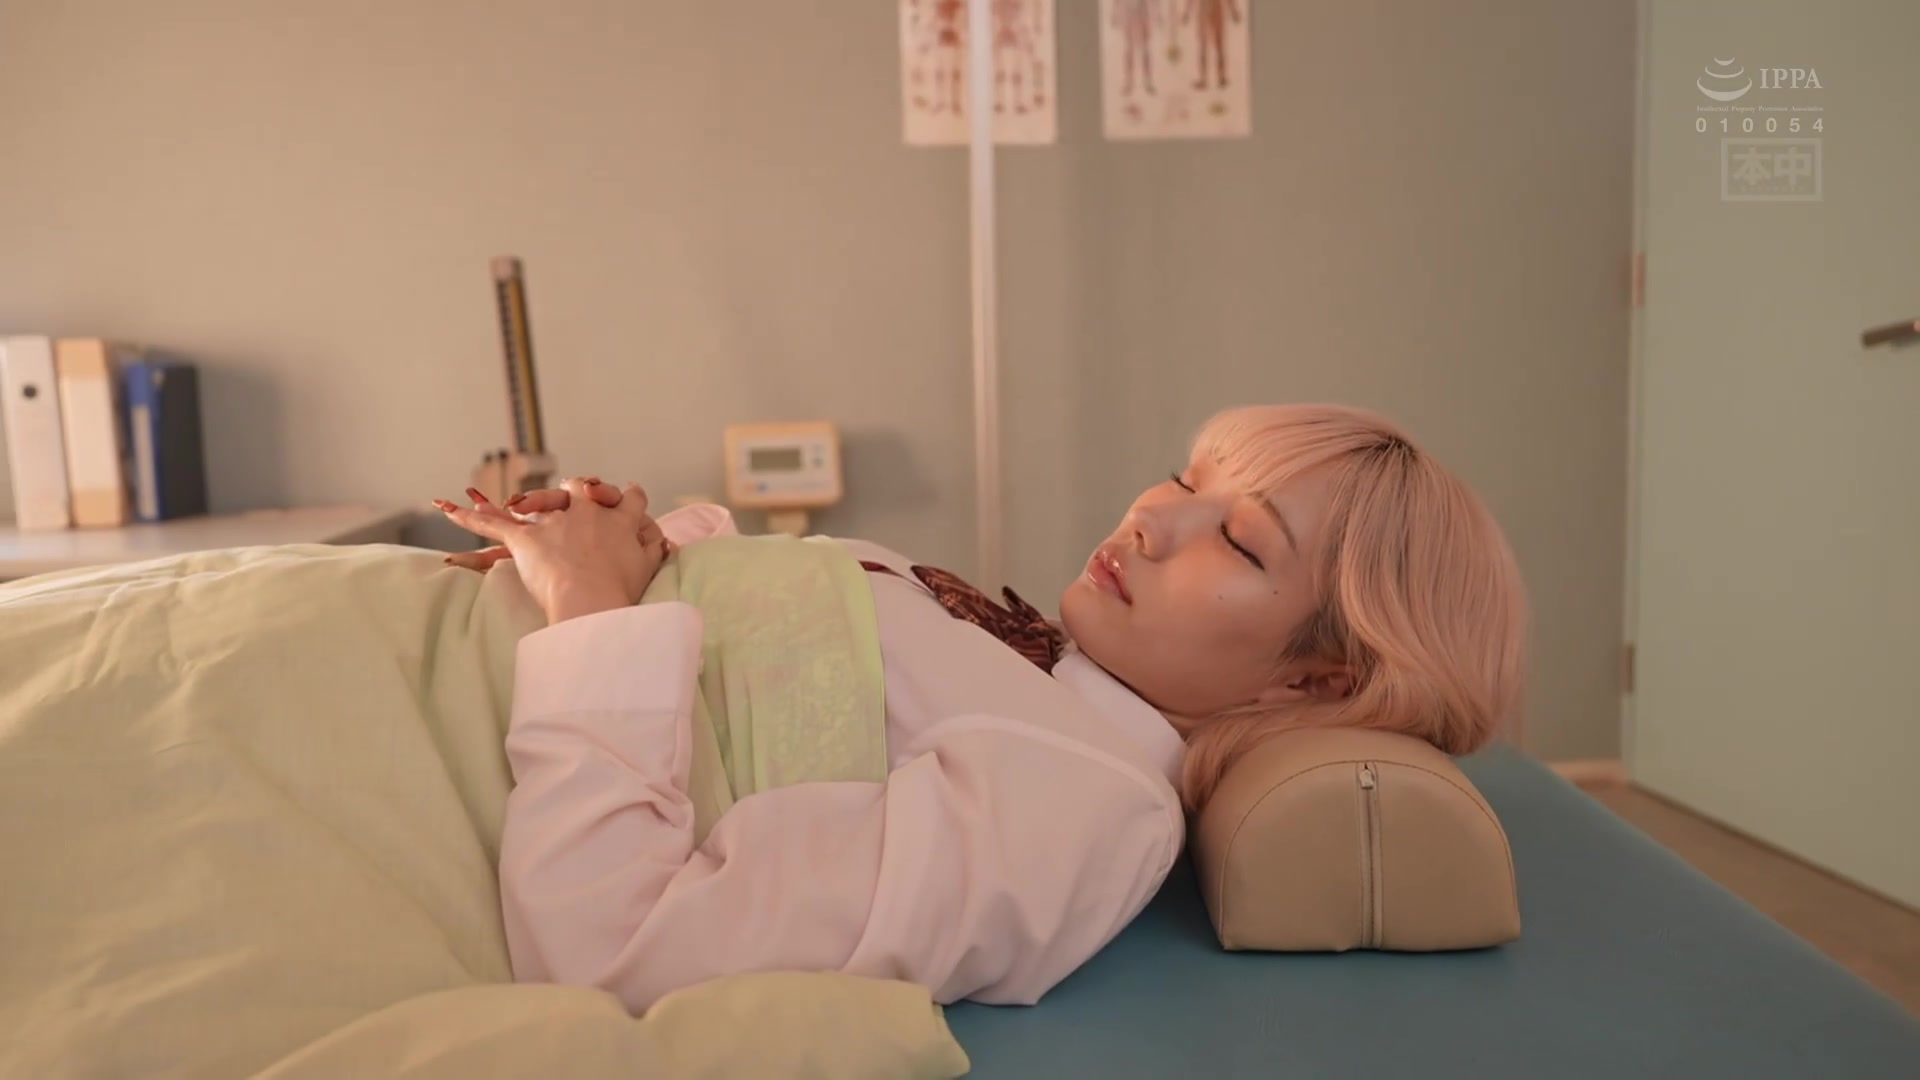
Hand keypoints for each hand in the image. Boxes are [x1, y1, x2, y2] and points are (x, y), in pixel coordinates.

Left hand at [443, 478, 673, 572]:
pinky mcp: (526, 539)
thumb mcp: (650, 567)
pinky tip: (447, 507)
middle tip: (577, 496)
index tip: (629, 498)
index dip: (629, 497)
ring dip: (531, 498)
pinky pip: (493, 525)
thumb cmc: (623, 590)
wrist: (592, 600)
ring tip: (518, 499)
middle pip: (581, 488)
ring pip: (539, 500)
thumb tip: (667, 541)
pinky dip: (469, 517)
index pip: (630, 496)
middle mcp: (587, 512)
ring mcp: (555, 522)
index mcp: (620, 519)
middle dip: (579, 490)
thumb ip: (656, 549)